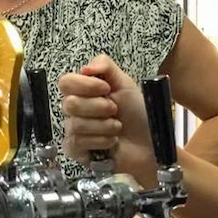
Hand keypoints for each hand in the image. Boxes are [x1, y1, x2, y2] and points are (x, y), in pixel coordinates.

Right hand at [59, 55, 155, 176]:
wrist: (151, 142)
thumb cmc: (139, 115)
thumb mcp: (126, 84)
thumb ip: (105, 66)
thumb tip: (85, 68)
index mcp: (85, 91)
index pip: (66, 82)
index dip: (85, 85)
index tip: (106, 89)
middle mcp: (77, 109)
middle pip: (69, 103)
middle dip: (98, 107)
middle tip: (115, 111)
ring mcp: (75, 130)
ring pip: (75, 124)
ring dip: (103, 126)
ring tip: (117, 127)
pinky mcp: (77, 151)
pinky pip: (76, 143)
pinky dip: (99, 141)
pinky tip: (111, 141)